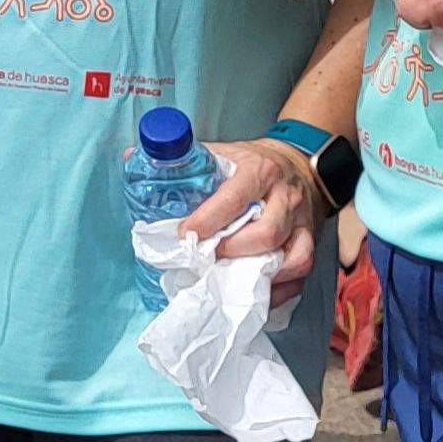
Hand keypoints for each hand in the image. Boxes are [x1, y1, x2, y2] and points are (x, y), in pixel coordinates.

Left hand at [190, 138, 328, 305]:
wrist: (299, 160)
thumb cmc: (253, 160)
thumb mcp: (224, 151)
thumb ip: (186, 159)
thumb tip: (131, 158)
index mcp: (259, 171)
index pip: (234, 199)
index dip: (207, 221)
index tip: (185, 236)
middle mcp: (285, 196)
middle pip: (265, 234)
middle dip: (231, 252)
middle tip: (207, 259)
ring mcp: (302, 220)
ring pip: (291, 256)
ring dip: (257, 274)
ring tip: (229, 276)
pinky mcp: (311, 239)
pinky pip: (302, 270)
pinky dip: (281, 287)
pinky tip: (257, 290)